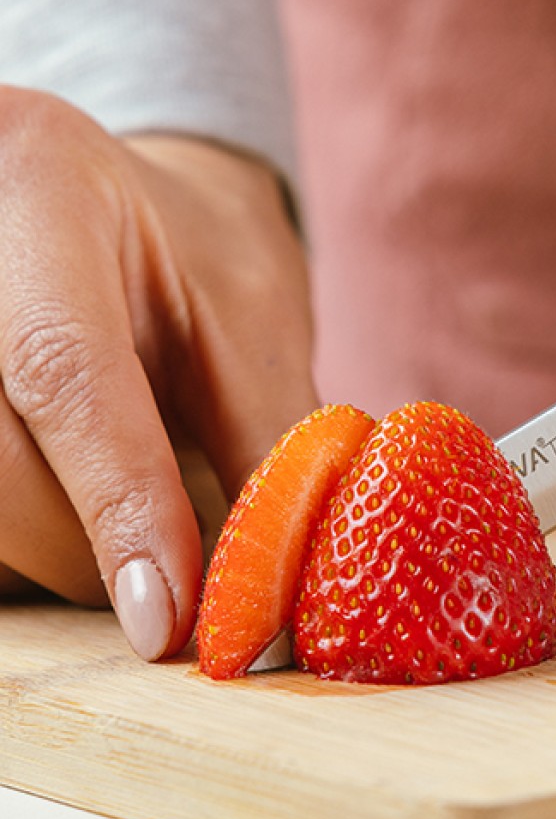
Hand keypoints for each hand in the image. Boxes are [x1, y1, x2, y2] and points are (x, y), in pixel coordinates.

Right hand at [0, 87, 318, 656]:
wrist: (130, 212)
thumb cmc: (203, 260)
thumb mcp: (256, 328)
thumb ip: (264, 446)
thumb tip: (269, 589)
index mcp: (51, 199)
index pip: (65, 372)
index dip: (117, 509)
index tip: (166, 619)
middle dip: (84, 548)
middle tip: (170, 587)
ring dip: (44, 549)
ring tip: (126, 539)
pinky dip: (19, 532)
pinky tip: (70, 516)